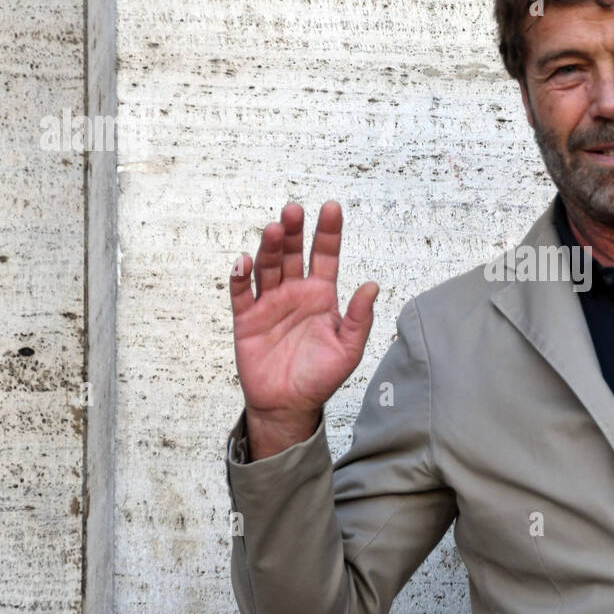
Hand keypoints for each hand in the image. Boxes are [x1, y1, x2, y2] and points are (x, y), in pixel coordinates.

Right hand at [229, 202, 377, 451]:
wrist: (289, 406)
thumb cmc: (320, 376)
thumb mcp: (348, 349)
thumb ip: (358, 319)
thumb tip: (373, 286)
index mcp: (321, 294)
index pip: (325, 255)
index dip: (328, 232)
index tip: (332, 208)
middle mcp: (295, 292)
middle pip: (293, 253)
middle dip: (294, 231)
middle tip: (294, 211)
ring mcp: (270, 302)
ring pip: (268, 266)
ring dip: (270, 247)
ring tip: (274, 230)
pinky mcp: (247, 318)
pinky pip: (242, 292)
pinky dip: (240, 276)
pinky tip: (244, 262)